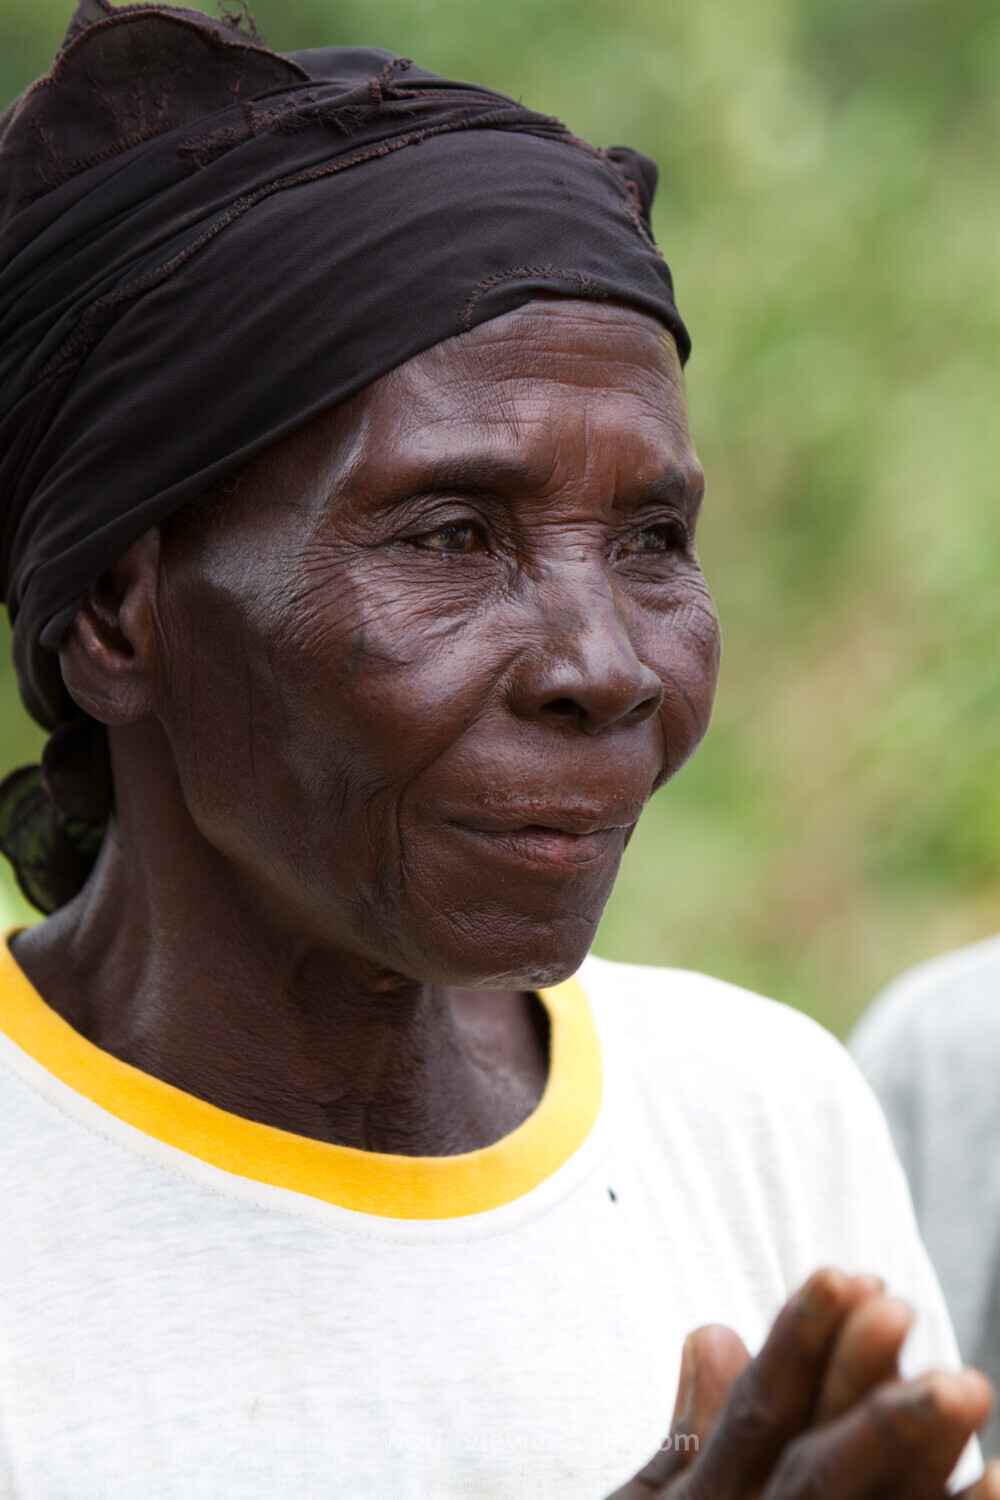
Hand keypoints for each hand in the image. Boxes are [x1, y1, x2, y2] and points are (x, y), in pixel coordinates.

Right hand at [607, 1268, 999, 1498]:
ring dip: (919, 1461)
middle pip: (816, 1475)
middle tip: (906, 1310)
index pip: (754, 1419)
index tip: (845, 1273)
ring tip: (970, 1390)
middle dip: (861, 1393)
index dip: (798, 1344)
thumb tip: (713, 1329)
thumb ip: (687, 1438)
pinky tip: (996, 1487)